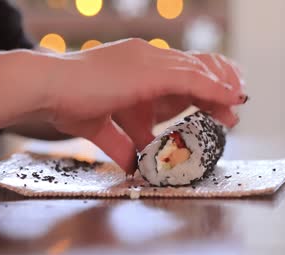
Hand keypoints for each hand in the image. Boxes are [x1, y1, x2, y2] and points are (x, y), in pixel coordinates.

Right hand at [45, 38, 247, 173]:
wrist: (47, 87)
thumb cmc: (67, 101)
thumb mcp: (101, 126)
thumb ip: (120, 144)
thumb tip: (131, 164)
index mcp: (136, 68)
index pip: (177, 77)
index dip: (199, 93)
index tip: (215, 111)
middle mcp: (146, 59)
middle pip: (192, 73)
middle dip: (213, 94)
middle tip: (230, 114)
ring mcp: (149, 61)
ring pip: (197, 72)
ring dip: (219, 91)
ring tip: (236, 107)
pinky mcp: (150, 71)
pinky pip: (192, 78)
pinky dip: (213, 88)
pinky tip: (229, 97)